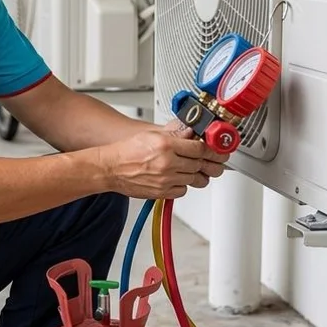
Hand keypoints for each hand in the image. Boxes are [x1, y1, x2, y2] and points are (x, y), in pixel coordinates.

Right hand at [99, 127, 227, 199]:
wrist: (110, 168)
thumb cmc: (127, 151)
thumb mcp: (151, 135)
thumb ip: (174, 134)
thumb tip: (191, 133)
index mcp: (166, 145)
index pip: (199, 148)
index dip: (211, 149)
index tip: (216, 150)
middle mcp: (167, 163)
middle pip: (200, 164)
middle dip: (208, 162)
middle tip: (212, 161)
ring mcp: (165, 180)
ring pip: (194, 179)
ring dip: (198, 174)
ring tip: (195, 169)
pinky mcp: (162, 192)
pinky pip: (183, 190)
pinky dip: (184, 185)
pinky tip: (178, 178)